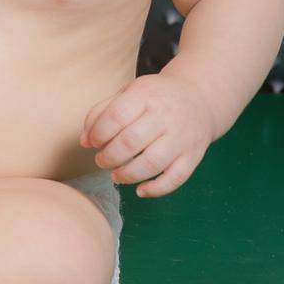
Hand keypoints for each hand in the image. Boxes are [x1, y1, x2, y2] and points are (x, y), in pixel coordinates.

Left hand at [79, 73, 213, 197]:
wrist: (200, 98)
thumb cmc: (154, 98)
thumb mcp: (129, 93)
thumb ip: (102, 112)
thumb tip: (84, 141)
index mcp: (145, 96)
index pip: (116, 116)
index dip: (98, 133)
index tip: (92, 142)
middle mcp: (166, 116)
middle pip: (131, 142)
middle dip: (109, 157)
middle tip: (101, 161)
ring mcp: (182, 137)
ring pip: (152, 163)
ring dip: (128, 175)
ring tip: (116, 175)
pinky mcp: (194, 155)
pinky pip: (176, 178)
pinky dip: (156, 189)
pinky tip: (140, 190)